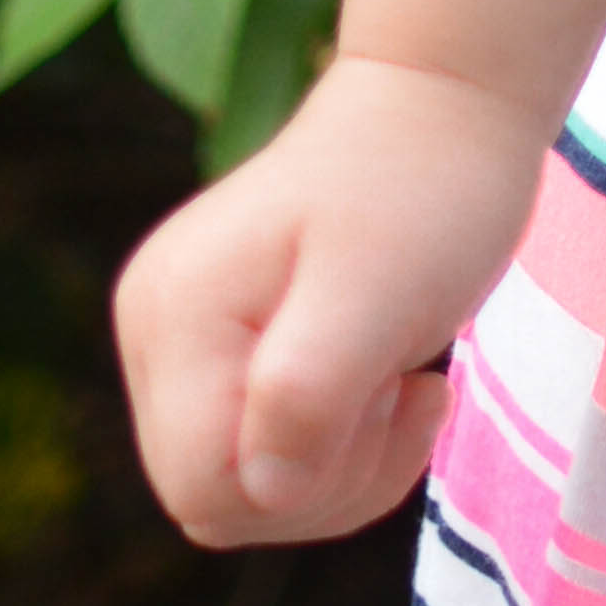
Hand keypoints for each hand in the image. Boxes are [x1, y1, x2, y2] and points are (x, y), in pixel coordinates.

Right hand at [114, 47, 550, 544]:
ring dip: (347, 463)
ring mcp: (188, 342)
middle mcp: (158, 330)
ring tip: (401, 377)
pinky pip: (272, 460)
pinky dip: (347, 447)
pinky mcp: (229, 353)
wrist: (447, 105)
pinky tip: (394, 381)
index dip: (308, 482)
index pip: (206, 487)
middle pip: (220, 501)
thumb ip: (308, 396)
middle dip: (331, 478)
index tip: (395, 400)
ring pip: (249, 492)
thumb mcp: (378, 293)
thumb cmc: (422, 190)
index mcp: (173, 314)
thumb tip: (264, 490)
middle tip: (406, 392)